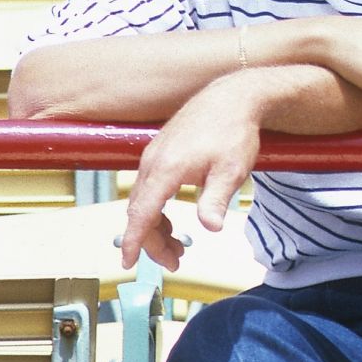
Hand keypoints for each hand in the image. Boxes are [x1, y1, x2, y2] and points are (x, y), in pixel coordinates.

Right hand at [119, 75, 263, 270]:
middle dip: (152, 242)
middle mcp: (152, 162)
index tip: (128, 263)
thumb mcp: (231, 170)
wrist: (232, 98)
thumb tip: (211, 227)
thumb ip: (215, 200)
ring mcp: (154, 155)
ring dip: (155, 227)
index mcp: (166, 168)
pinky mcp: (160, 153)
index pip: (141, 213)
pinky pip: (149, 188)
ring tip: (177, 248)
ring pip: (143, 201)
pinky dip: (156, 210)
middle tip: (174, 262)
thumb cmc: (233, 131)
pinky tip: (172, 222)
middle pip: (140, 212)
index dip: (134, 241)